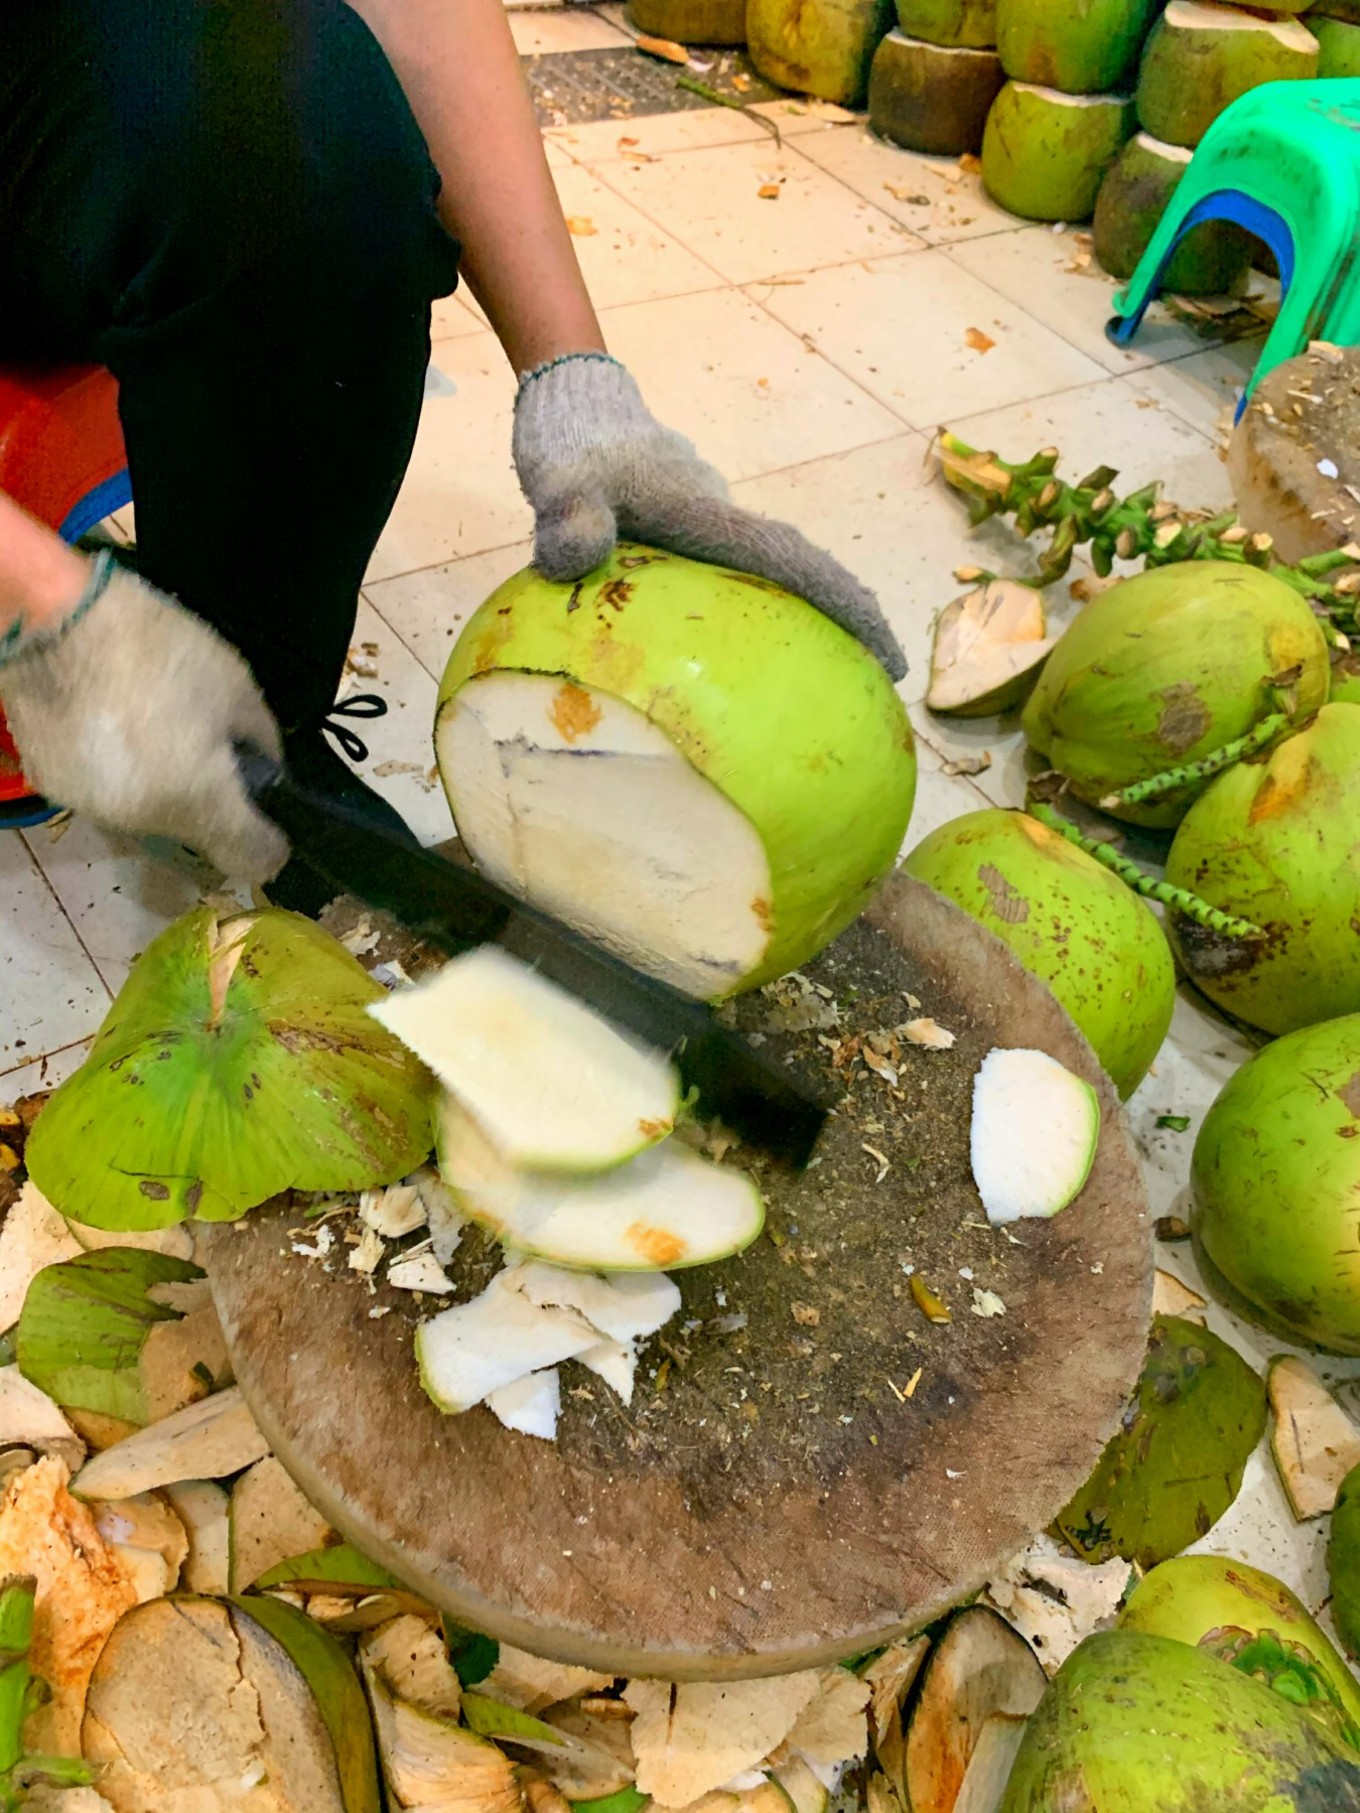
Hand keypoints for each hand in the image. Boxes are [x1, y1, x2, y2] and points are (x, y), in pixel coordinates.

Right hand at [0, 556, 288, 881]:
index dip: (269, 843)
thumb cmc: (156, 648)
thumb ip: (261, 739)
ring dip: (157, 784)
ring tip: (149, 726)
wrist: (51, 620)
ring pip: (146, 812)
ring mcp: (95, 809)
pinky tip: (108, 724)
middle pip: (195, 830)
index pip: (252, 860)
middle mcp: (147, 821)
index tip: (269, 818)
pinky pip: (103, 791)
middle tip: (203, 743)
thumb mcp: (236, 684)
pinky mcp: (54, 788)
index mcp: (201, 801)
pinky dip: (114, 770)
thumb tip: (266, 766)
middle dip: (207, 797)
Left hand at [512, 353, 906, 680]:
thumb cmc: (570, 440)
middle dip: (840, 629)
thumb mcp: (560, 481)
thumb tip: (576, 558)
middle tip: (865, 691)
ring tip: (791, 694)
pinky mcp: (687, 531)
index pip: (799, 568)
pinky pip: (721, 579)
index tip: (891, 660)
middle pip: (798, 581)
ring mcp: (707, 526)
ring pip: (759, 581)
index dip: (849, 612)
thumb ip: (570, 518)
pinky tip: (705, 659)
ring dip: (788, 626)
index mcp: (711, 522)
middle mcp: (721, 525)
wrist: (572, 397)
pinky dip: (732, 615)